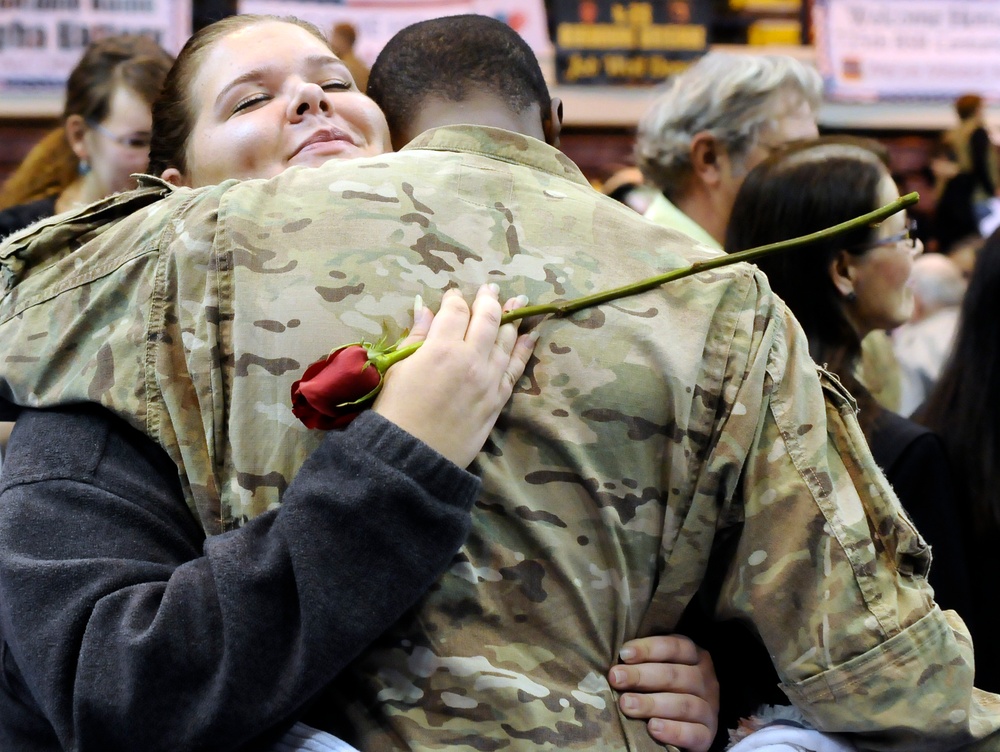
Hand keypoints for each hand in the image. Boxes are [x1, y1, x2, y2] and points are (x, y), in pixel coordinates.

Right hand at [373, 284, 536, 467]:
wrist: (413, 457)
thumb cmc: (395, 412)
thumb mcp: (397, 369)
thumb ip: (415, 337)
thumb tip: (424, 307)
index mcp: (441, 348)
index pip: (455, 311)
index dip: (454, 299)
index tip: (452, 296)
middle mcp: (471, 359)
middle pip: (487, 319)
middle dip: (488, 300)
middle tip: (490, 288)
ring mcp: (489, 379)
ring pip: (506, 340)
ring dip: (512, 318)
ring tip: (518, 302)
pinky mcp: (498, 399)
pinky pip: (516, 367)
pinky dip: (525, 349)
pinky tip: (531, 336)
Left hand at [609, 635, 718, 751]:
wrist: (687, 725)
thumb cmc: (664, 689)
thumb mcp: (659, 670)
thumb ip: (643, 663)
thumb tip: (614, 665)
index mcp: (695, 657)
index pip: (675, 647)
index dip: (649, 649)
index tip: (623, 654)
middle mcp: (706, 680)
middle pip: (675, 675)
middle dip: (642, 675)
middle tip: (616, 678)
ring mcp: (710, 709)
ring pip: (684, 704)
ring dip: (652, 703)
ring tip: (627, 704)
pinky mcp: (708, 735)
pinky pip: (694, 733)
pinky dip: (673, 730)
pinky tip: (652, 728)